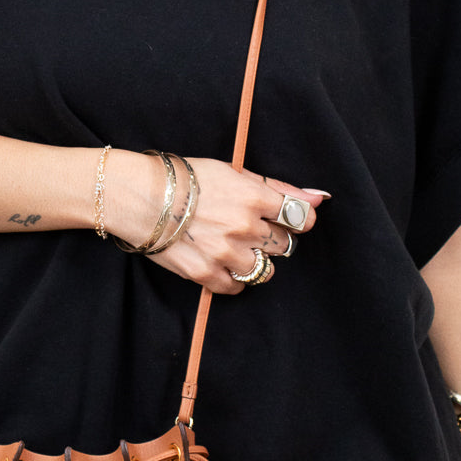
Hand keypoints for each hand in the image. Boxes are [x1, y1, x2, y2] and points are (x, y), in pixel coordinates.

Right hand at [106, 151, 330, 294]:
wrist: (139, 196)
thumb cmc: (185, 177)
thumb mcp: (233, 172)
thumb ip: (278, 187)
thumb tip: (321, 197)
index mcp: (254, 198)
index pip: (300, 217)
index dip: (294, 219)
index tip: (283, 219)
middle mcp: (245, 228)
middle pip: (285, 245)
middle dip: (271, 238)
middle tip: (246, 228)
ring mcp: (226, 254)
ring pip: (264, 270)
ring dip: (253, 260)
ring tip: (230, 246)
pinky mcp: (206, 274)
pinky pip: (236, 288)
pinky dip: (231, 279)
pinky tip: (218, 262)